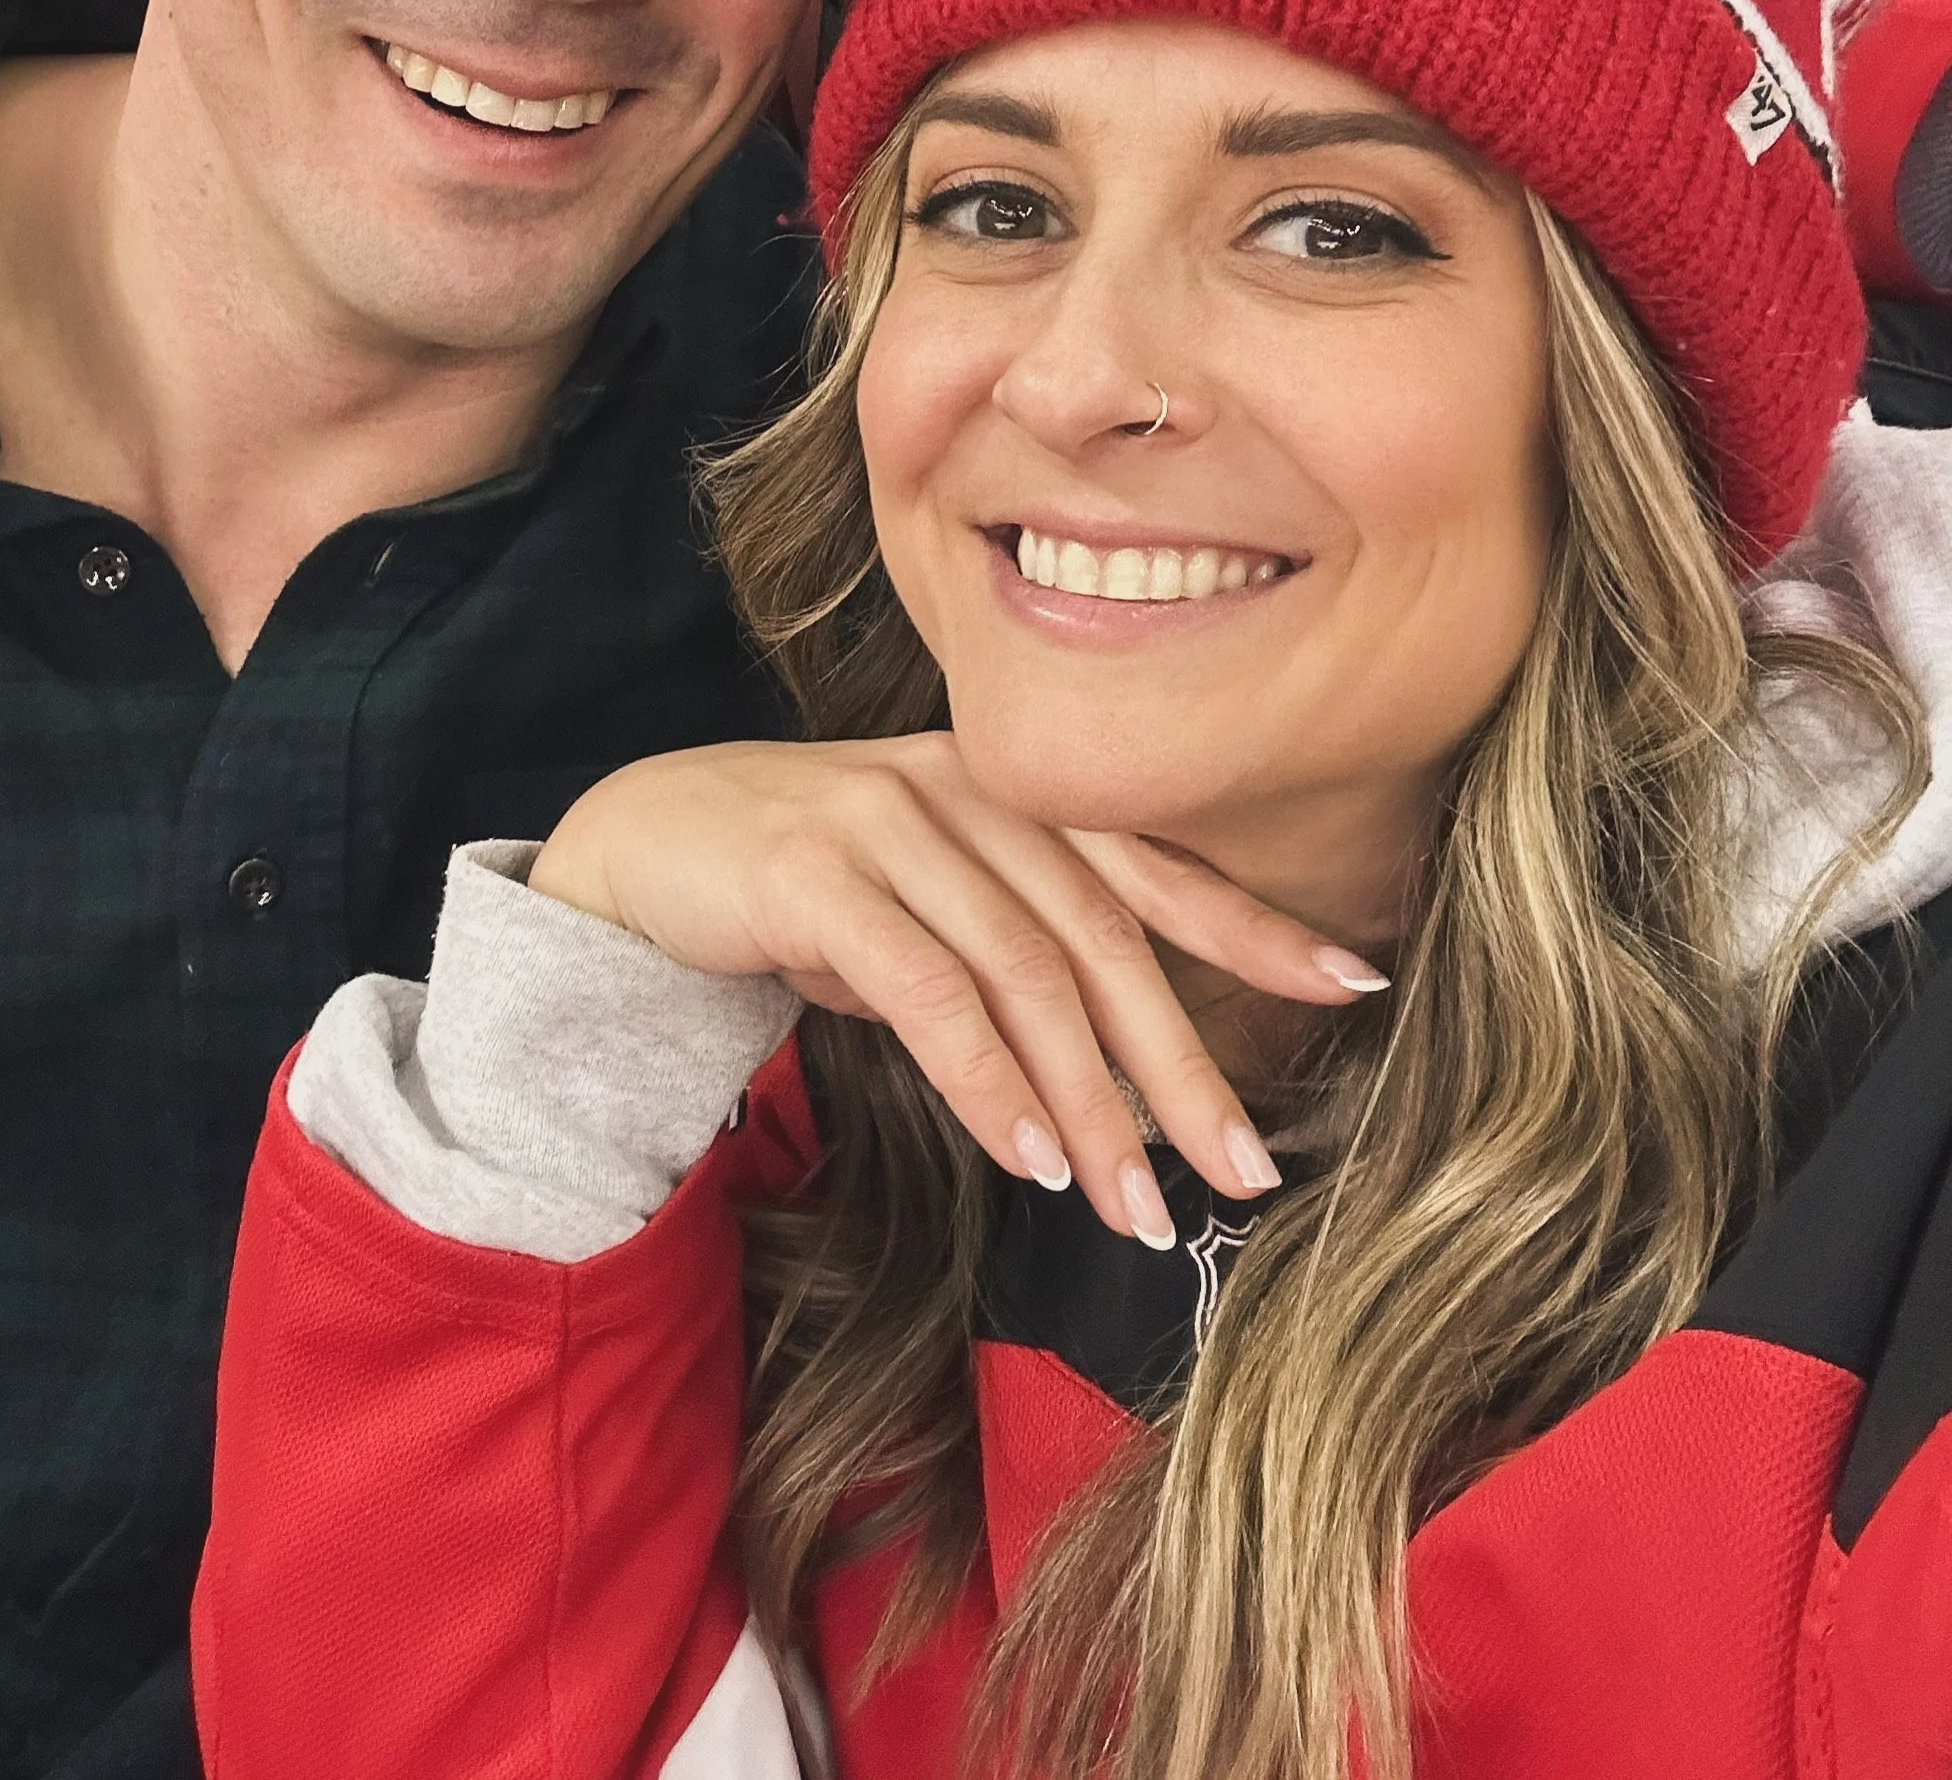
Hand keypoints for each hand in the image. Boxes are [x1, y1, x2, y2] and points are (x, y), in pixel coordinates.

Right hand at [529, 735, 1390, 1244]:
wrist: (640, 845)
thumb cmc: (798, 882)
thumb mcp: (925, 906)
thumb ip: (1012, 950)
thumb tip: (1111, 1069)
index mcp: (1007, 789)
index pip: (1151, 862)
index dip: (1252, 923)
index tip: (1355, 983)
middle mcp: (966, 789)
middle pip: (1106, 934)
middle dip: (1184, 1062)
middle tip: (1244, 1167)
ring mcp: (891, 820)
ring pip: (1026, 974)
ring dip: (1091, 1104)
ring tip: (1134, 1207)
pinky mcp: (816, 870)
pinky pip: (930, 990)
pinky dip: (990, 1080)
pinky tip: (1029, 1155)